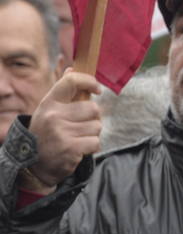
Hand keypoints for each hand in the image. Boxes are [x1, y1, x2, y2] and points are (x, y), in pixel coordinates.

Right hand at [25, 70, 102, 191]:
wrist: (34, 166)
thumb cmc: (46, 135)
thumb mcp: (48, 111)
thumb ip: (62, 93)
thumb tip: (72, 67)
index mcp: (49, 103)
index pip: (71, 81)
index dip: (89, 81)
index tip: (97, 89)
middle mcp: (54, 115)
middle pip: (94, 108)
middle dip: (92, 119)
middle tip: (79, 127)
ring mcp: (62, 132)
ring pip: (97, 127)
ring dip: (91, 134)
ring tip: (76, 139)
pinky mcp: (71, 148)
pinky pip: (96, 142)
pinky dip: (91, 147)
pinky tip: (78, 150)